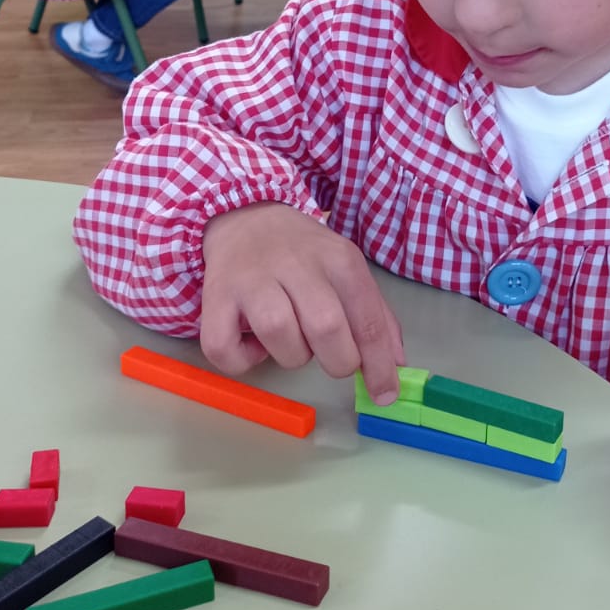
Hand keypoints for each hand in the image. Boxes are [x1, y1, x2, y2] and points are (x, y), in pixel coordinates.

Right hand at [201, 203, 404, 397]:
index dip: (379, 364)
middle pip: (327, 327)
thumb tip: (394, 365)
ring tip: (290, 340)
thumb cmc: (304, 255)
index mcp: (339, 259)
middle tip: (333, 359)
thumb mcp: (347, 270)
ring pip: (279, 334)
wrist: (246, 217)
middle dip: (338, 360)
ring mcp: (253, 278)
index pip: (367, 318)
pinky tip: (253, 346)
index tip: (384, 393)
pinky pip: (225, 347)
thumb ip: (375, 315)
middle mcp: (297, 264)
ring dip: (291, 355)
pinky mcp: (215, 295)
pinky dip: (243, 360)